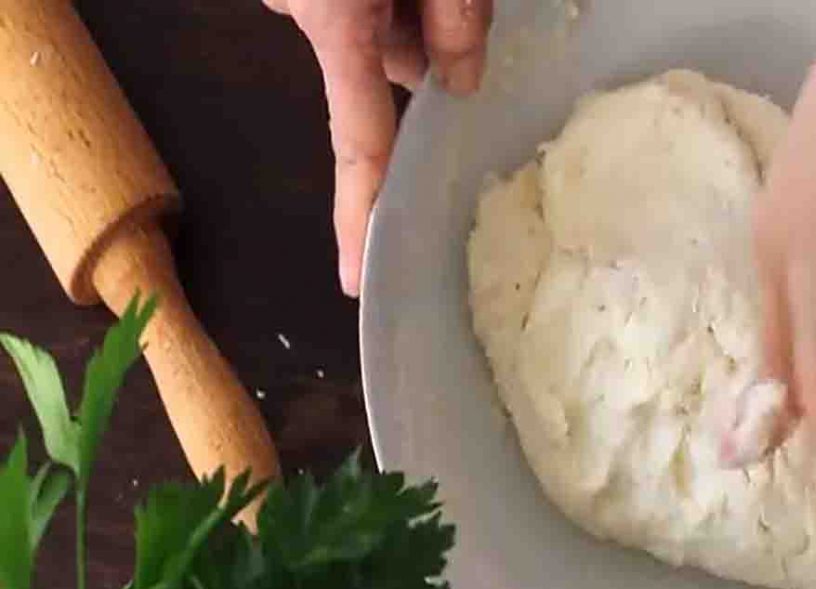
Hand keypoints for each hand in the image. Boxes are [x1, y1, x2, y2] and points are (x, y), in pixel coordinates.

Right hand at [267, 0, 493, 295]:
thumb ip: (457, 22)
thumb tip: (461, 86)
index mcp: (336, 22)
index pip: (359, 145)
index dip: (360, 216)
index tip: (355, 279)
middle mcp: (300, 15)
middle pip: (380, 76)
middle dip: (424, 54)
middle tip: (450, 0)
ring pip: (369, 37)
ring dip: (405, 16)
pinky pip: (347, 5)